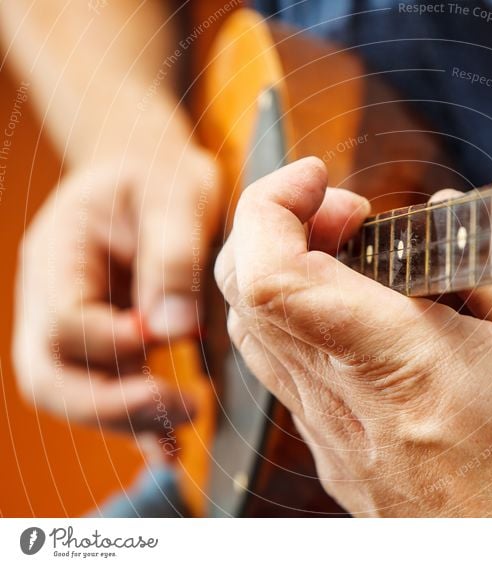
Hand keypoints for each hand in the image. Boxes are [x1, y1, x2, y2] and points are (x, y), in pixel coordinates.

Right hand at [13, 144, 220, 432]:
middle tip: (182, 408)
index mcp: (59, 254)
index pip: (62, 319)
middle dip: (110, 404)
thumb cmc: (161, 175)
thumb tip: (173, 331)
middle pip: (49, 375)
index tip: (164, 339)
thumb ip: (172, 258)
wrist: (153, 174)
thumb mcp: (172, 195)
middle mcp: (53, 297)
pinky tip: (170, 448)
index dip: (108, 341)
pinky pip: (109, 393)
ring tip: (183, 431)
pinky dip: (138, 425)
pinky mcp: (107, 345)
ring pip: (76, 396)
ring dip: (126, 422)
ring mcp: (76, 327)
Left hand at [216, 157, 491, 516]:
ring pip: (257, 334)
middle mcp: (352, 409)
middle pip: (246, 295)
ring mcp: (336, 443)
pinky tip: (367, 314)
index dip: (270, 208)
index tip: (319, 180)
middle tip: (349, 209)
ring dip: (288, 269)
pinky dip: (306, 319)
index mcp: (408, 369)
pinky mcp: (340, 461)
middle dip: (280, 223)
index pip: (274, 280)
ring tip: (358, 252)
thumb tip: (439, 223)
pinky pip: (290, 375)